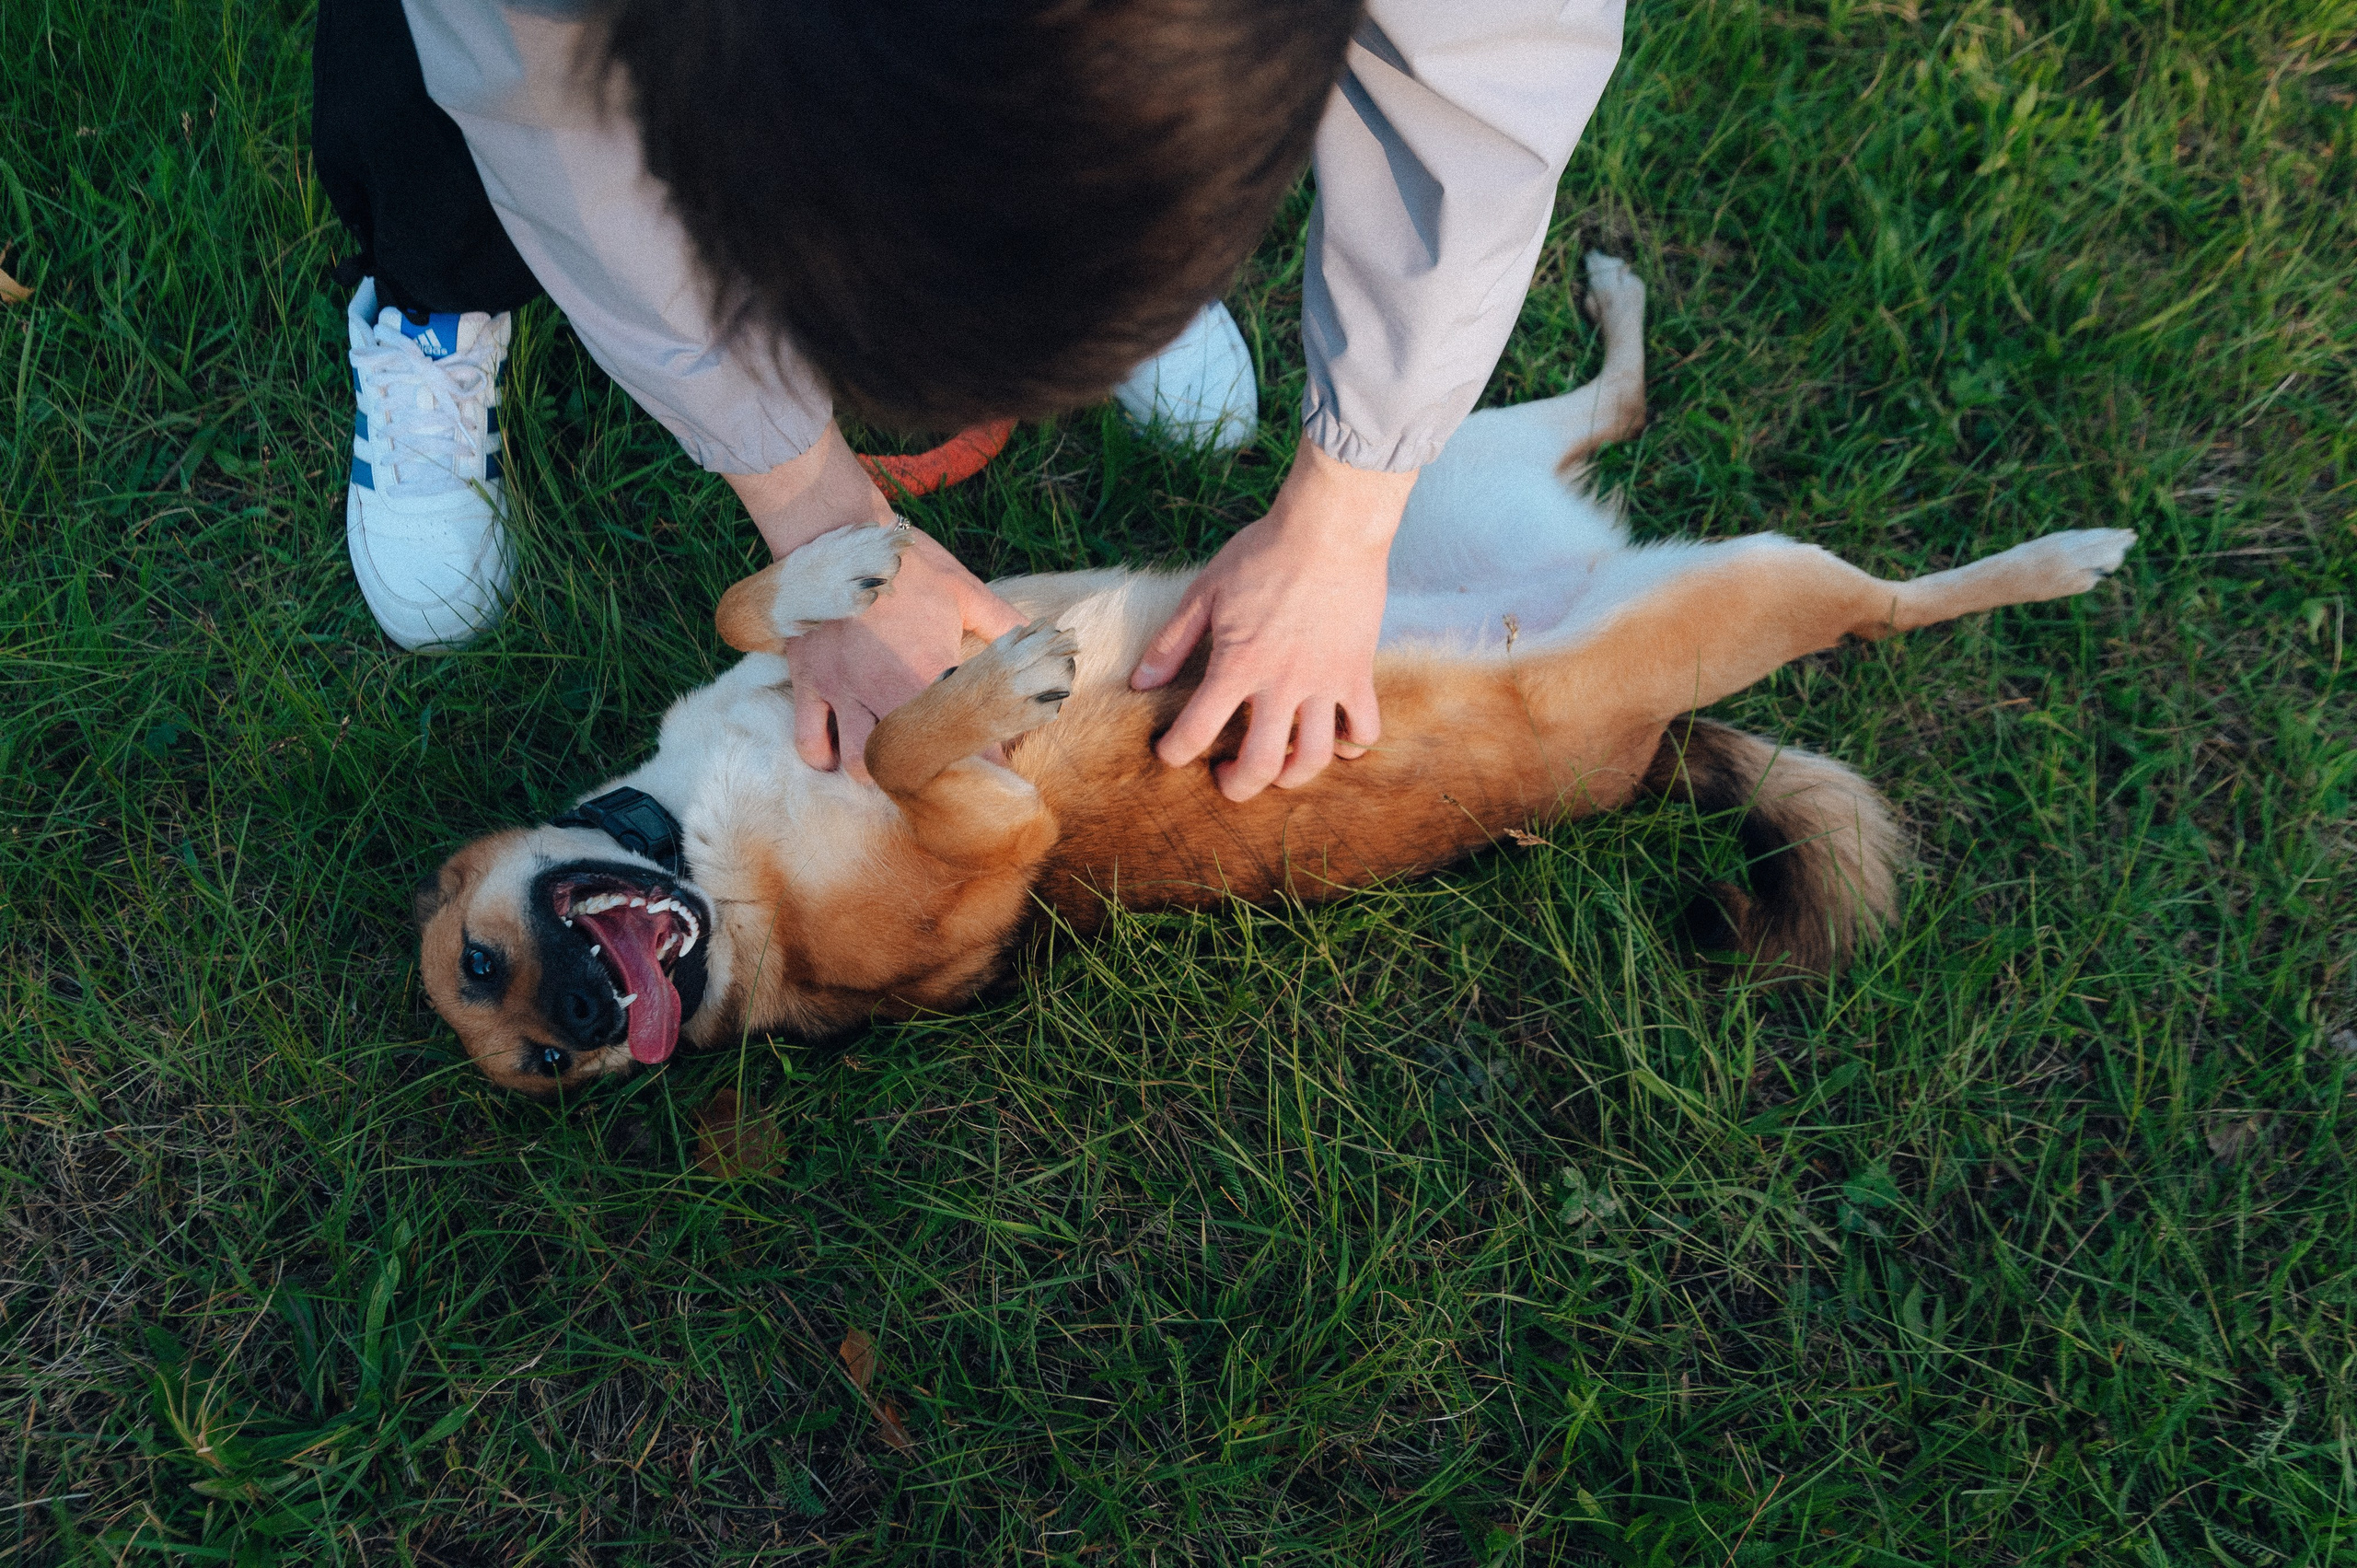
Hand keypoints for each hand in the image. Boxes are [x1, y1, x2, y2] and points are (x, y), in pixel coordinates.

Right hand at [726, 424, 1023, 780]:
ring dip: (878, 773)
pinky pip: (808, 739)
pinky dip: (823, 757)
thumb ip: (1005, 624)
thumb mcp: (963, 589)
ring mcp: (841, 688)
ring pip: (857, 762)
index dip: (984, 761)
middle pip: (910, 762)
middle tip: (945, 777)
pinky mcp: (808, 681)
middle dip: (931, 778)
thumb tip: (1048, 642)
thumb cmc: (905, 563)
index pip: (964, 732)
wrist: (834, 533)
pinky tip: (838, 758)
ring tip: (895, 772)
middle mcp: (882, 686)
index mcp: (927, 667)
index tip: (998, 773)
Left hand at [1132, 437, 1417, 800]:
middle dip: (1237, 785)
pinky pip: (1364, 728)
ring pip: (1315, 758)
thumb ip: (1172, 643)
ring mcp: (1325, 682)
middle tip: (1226, 777)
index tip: (1169, 752)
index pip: (1196, 732)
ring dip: (1292, 777)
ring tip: (1278, 769)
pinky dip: (1351, 746)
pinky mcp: (1358, 672)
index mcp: (1237, 665)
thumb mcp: (1204, 592)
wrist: (1330, 527)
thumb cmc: (1263, 554)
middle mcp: (1282, 684)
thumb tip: (1140, 683)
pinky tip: (1334, 741)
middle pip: (1260, 765)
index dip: (1174, 752)